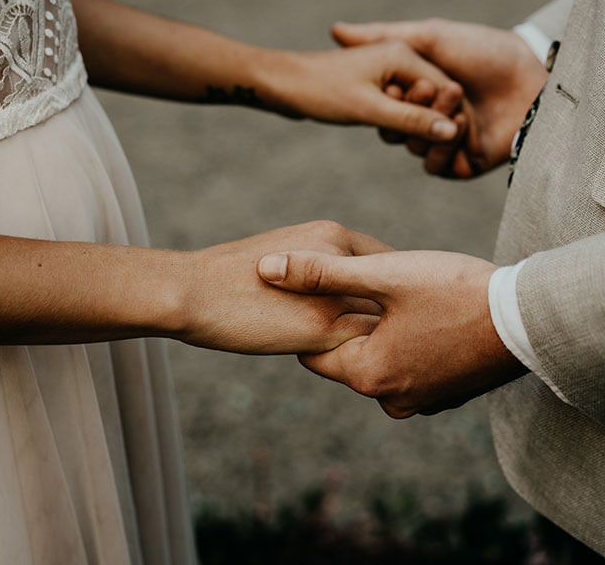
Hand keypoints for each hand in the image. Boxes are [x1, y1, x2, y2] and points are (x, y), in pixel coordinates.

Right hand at [172, 221, 391, 354]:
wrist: (192, 291)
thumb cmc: (227, 278)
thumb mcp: (282, 256)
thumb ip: (317, 268)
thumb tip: (334, 289)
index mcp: (331, 235)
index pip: (385, 261)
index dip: (393, 289)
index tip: (397, 310)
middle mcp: (341, 257)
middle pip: (393, 290)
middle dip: (402, 315)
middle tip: (411, 335)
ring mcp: (334, 292)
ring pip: (385, 319)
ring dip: (395, 338)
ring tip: (400, 358)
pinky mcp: (323, 327)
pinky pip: (364, 345)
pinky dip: (372, 356)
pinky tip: (370, 369)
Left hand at [257, 248, 526, 415]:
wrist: (531, 319)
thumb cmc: (457, 292)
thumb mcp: (384, 274)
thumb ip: (320, 273)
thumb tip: (264, 269)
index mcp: (368, 375)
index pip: (313, 351)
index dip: (315, 316)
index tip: (324, 290)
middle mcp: (392, 399)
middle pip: (349, 356)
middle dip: (350, 323)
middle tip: (366, 287)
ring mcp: (424, 402)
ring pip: (382, 361)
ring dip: (383, 332)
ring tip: (399, 297)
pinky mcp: (449, 394)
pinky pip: (412, 368)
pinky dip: (410, 344)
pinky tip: (427, 315)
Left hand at [261, 41, 464, 141]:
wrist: (279, 83)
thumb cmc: (320, 90)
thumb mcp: (368, 109)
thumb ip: (411, 119)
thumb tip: (450, 131)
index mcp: (403, 55)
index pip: (444, 88)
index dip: (447, 117)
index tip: (443, 143)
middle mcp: (399, 57)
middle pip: (433, 95)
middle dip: (430, 121)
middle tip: (419, 144)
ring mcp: (386, 70)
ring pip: (416, 103)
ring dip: (411, 123)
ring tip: (394, 134)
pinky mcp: (373, 84)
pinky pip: (398, 105)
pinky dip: (397, 120)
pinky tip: (385, 131)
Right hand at [333, 20, 547, 177]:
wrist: (532, 79)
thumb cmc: (485, 52)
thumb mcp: (430, 37)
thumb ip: (383, 35)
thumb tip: (335, 30)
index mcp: (420, 92)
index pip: (386, 105)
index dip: (386, 97)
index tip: (393, 84)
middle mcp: (430, 118)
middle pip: (395, 130)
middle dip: (410, 111)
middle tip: (429, 90)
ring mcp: (447, 142)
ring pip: (414, 148)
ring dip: (428, 128)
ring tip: (456, 105)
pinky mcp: (464, 164)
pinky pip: (436, 167)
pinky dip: (442, 149)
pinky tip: (461, 129)